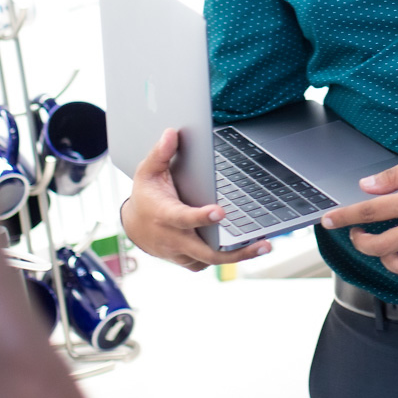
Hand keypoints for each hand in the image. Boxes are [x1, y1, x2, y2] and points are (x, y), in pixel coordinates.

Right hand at [118, 128, 271, 271]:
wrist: (134, 224)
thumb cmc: (145, 194)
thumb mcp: (147, 171)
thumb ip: (161, 153)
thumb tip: (172, 133)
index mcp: (164, 214)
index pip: (183, 218)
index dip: (201, 217)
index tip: (220, 212)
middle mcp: (173, 238)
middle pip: (206, 251)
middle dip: (235, 252)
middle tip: (263, 244)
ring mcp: (180, 252)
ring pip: (210, 260)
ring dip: (237, 255)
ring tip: (263, 246)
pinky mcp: (186, 260)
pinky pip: (207, 263)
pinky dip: (225, 258)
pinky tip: (246, 248)